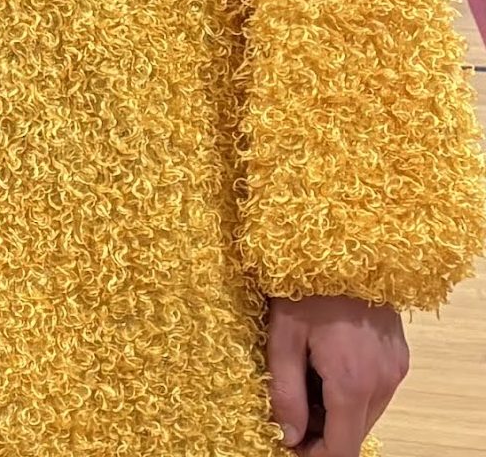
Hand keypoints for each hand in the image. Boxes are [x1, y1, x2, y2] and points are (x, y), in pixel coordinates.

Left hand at [268, 294, 407, 453]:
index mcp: (354, 382)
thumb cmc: (304, 287)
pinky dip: (349, 393)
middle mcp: (384, 382)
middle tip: (288, 413)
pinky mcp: (399, 357)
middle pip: (355, 432)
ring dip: (336, 413)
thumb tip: (288, 436)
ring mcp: (396, 369)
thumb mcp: (282, 337)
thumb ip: (285, 391)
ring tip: (301, 384)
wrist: (345, 245)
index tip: (288, 446)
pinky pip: (375, 391)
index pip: (343, 448)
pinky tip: (323, 369)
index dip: (316, 455)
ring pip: (366, 413)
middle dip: (322, 434)